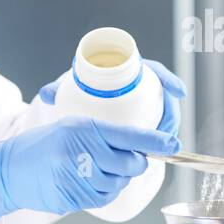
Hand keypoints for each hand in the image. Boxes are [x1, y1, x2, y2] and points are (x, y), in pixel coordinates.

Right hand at [0, 116, 179, 218]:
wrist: (8, 169)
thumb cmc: (43, 145)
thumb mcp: (72, 126)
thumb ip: (105, 135)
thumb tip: (142, 147)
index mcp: (85, 128)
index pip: (130, 135)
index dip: (155, 141)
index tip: (173, 144)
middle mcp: (83, 150)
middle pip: (131, 164)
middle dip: (133, 164)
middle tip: (119, 159)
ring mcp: (78, 176)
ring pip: (120, 183)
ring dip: (116, 179)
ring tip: (94, 169)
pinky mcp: (74, 197)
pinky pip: (105, 197)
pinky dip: (103, 192)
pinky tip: (87, 182)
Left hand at [38, 58, 185, 138]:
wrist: (83, 100)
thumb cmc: (82, 90)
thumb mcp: (72, 90)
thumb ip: (59, 91)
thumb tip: (46, 94)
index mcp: (130, 72)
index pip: (156, 72)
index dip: (169, 80)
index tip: (178, 91)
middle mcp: (142, 88)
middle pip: (164, 99)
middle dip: (169, 115)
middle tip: (164, 131)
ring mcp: (145, 105)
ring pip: (163, 116)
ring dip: (165, 130)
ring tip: (158, 145)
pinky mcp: (145, 121)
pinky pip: (157, 129)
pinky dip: (158, 140)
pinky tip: (156, 151)